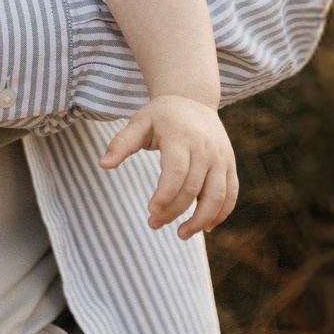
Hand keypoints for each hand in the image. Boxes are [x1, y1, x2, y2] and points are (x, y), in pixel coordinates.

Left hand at [99, 96, 237, 238]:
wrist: (192, 99)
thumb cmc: (160, 115)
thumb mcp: (138, 123)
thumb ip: (121, 144)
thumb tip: (102, 165)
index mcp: (180, 137)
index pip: (176, 172)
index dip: (165, 195)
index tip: (150, 211)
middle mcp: (204, 148)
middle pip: (193, 188)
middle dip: (174, 211)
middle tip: (153, 225)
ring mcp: (220, 157)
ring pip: (217, 196)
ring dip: (201, 220)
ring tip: (182, 234)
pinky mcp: (229, 164)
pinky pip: (231, 194)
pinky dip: (222, 213)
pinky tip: (206, 227)